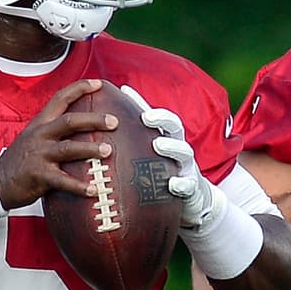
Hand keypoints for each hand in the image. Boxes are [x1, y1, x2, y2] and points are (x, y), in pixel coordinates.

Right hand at [0, 79, 115, 207]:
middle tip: (114, 121)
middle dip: (93, 120)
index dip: (79, 88)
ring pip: (68, 148)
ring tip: (108, 151)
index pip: (60, 99)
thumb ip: (56, 133)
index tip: (98, 83)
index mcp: (41, 124)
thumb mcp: (35, 139)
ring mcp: (39, 155)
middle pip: (69, 121)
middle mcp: (40, 135)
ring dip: (90, 149)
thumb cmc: (22, 161)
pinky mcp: (38, 175)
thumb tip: (86, 131)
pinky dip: (79, 186)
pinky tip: (94, 190)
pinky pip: (62, 181)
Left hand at [119, 85, 222, 229]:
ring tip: (158, 145)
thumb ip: (132, 145)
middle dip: (161, 119)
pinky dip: (181, 183)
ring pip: (184, 152)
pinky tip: (173, 184)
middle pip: (174, 127)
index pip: (154, 115)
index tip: (124, 91)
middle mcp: (178, 148)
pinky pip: (188, 185)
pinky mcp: (192, 187)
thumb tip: (98, 134)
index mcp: (166, 138)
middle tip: (146, 117)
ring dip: (172, 147)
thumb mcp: (149, 158)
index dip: (140, 102)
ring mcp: (187, 166)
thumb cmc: (163, 175)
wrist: (192, 199)